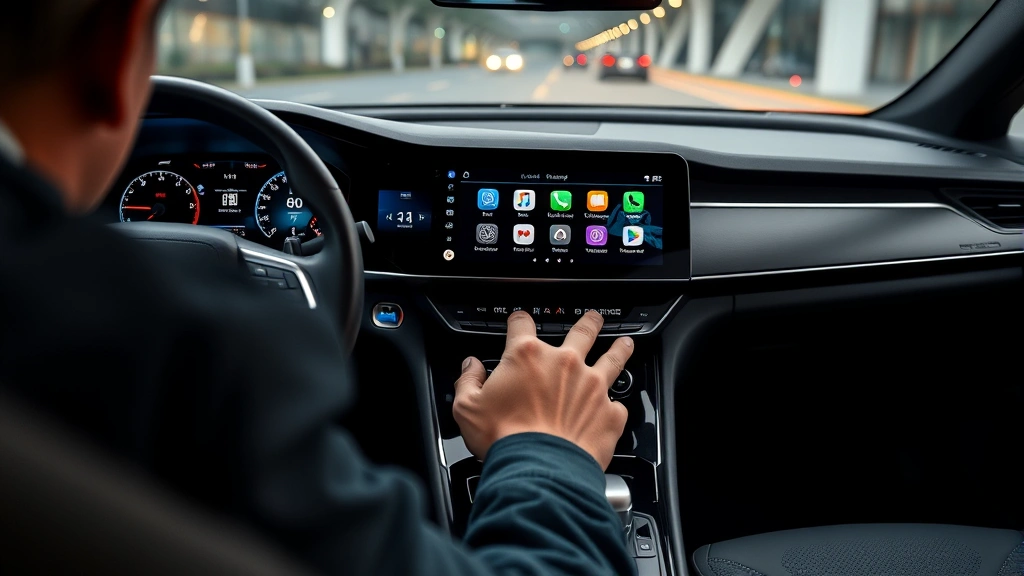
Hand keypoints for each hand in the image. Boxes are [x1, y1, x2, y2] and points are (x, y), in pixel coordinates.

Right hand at [453, 311, 632, 469]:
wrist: (539, 470)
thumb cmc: (504, 439)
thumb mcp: (468, 408)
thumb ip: (468, 382)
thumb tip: (470, 367)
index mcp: (527, 356)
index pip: (522, 323)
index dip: (519, 319)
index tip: (520, 321)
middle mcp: (564, 363)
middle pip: (582, 331)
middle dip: (588, 322)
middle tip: (593, 318)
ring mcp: (592, 386)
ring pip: (613, 358)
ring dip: (618, 348)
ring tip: (624, 342)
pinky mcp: (610, 412)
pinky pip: (619, 403)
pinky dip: (616, 405)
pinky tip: (616, 405)